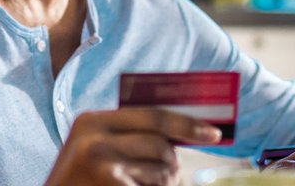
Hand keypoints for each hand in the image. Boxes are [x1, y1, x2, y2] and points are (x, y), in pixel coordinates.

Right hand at [45, 108, 222, 185]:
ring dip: (164, 183)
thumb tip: (182, 133)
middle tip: (178, 173)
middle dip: (174, 162)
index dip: (187, 124)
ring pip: (162, 172)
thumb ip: (127, 135)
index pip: (153, 115)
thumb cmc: (80, 179)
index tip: (214, 133)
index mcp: (92, 121)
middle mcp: (95, 141)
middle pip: (161, 146)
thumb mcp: (94, 148)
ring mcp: (103, 168)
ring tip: (140, 185)